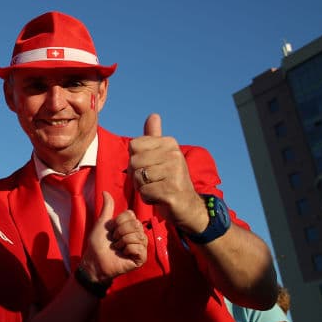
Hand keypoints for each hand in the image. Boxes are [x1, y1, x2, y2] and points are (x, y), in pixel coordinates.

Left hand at [79, 191, 147, 281]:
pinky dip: (127, 250)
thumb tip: (105, 192)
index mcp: (130, 225)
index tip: (111, 231)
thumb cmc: (97, 243)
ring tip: (117, 248)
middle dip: (119, 232)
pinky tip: (123, 254)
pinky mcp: (141, 258)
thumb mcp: (102, 223)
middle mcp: (138, 235)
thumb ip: (107, 208)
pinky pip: (138, 247)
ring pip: (137, 236)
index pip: (130, 215)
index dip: (117, 222)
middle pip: (135, 224)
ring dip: (122, 242)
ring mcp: (141, 247)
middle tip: (114, 241)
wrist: (94, 260)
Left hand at [128, 113, 207, 232]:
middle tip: (153, 180)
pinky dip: (148, 198)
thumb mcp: (162, 155)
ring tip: (157, 188)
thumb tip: (153, 115)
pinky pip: (144, 192)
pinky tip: (160, 197)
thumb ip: (154, 137)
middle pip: (133, 162)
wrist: (187, 205)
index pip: (133, 145)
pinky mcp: (171, 190)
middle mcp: (174, 154)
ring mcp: (174, 172)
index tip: (149, 166)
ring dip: (142, 187)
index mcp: (169, 143)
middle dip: (137, 175)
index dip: (135, 159)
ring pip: (138, 178)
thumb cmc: (169, 179)